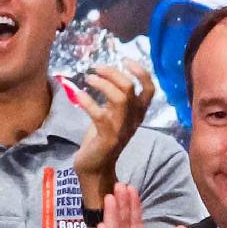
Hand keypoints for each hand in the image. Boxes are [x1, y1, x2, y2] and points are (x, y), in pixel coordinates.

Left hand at [65, 65, 154, 213]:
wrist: (95, 168)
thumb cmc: (102, 138)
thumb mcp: (112, 115)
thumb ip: (113, 98)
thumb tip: (105, 74)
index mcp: (138, 113)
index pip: (150, 89)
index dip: (140, 71)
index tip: (124, 59)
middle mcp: (133, 120)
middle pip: (130, 88)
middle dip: (112, 73)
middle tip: (96, 68)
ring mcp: (122, 129)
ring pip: (119, 98)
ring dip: (102, 84)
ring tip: (88, 78)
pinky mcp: (107, 138)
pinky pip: (99, 114)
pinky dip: (87, 101)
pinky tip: (77, 95)